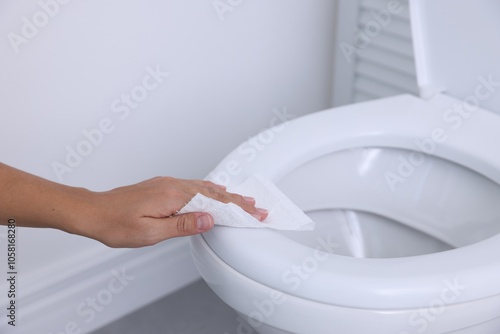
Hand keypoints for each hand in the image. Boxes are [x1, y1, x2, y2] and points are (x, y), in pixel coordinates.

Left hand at [78, 177, 267, 247]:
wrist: (94, 211)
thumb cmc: (116, 224)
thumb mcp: (150, 232)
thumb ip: (182, 225)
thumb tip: (209, 218)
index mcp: (174, 196)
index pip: (214, 202)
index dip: (237, 208)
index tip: (255, 212)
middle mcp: (173, 185)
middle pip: (213, 192)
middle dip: (238, 201)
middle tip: (257, 207)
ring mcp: (168, 184)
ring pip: (204, 188)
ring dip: (226, 195)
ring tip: (244, 199)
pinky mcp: (163, 186)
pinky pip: (193, 186)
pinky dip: (209, 190)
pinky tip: (215, 190)